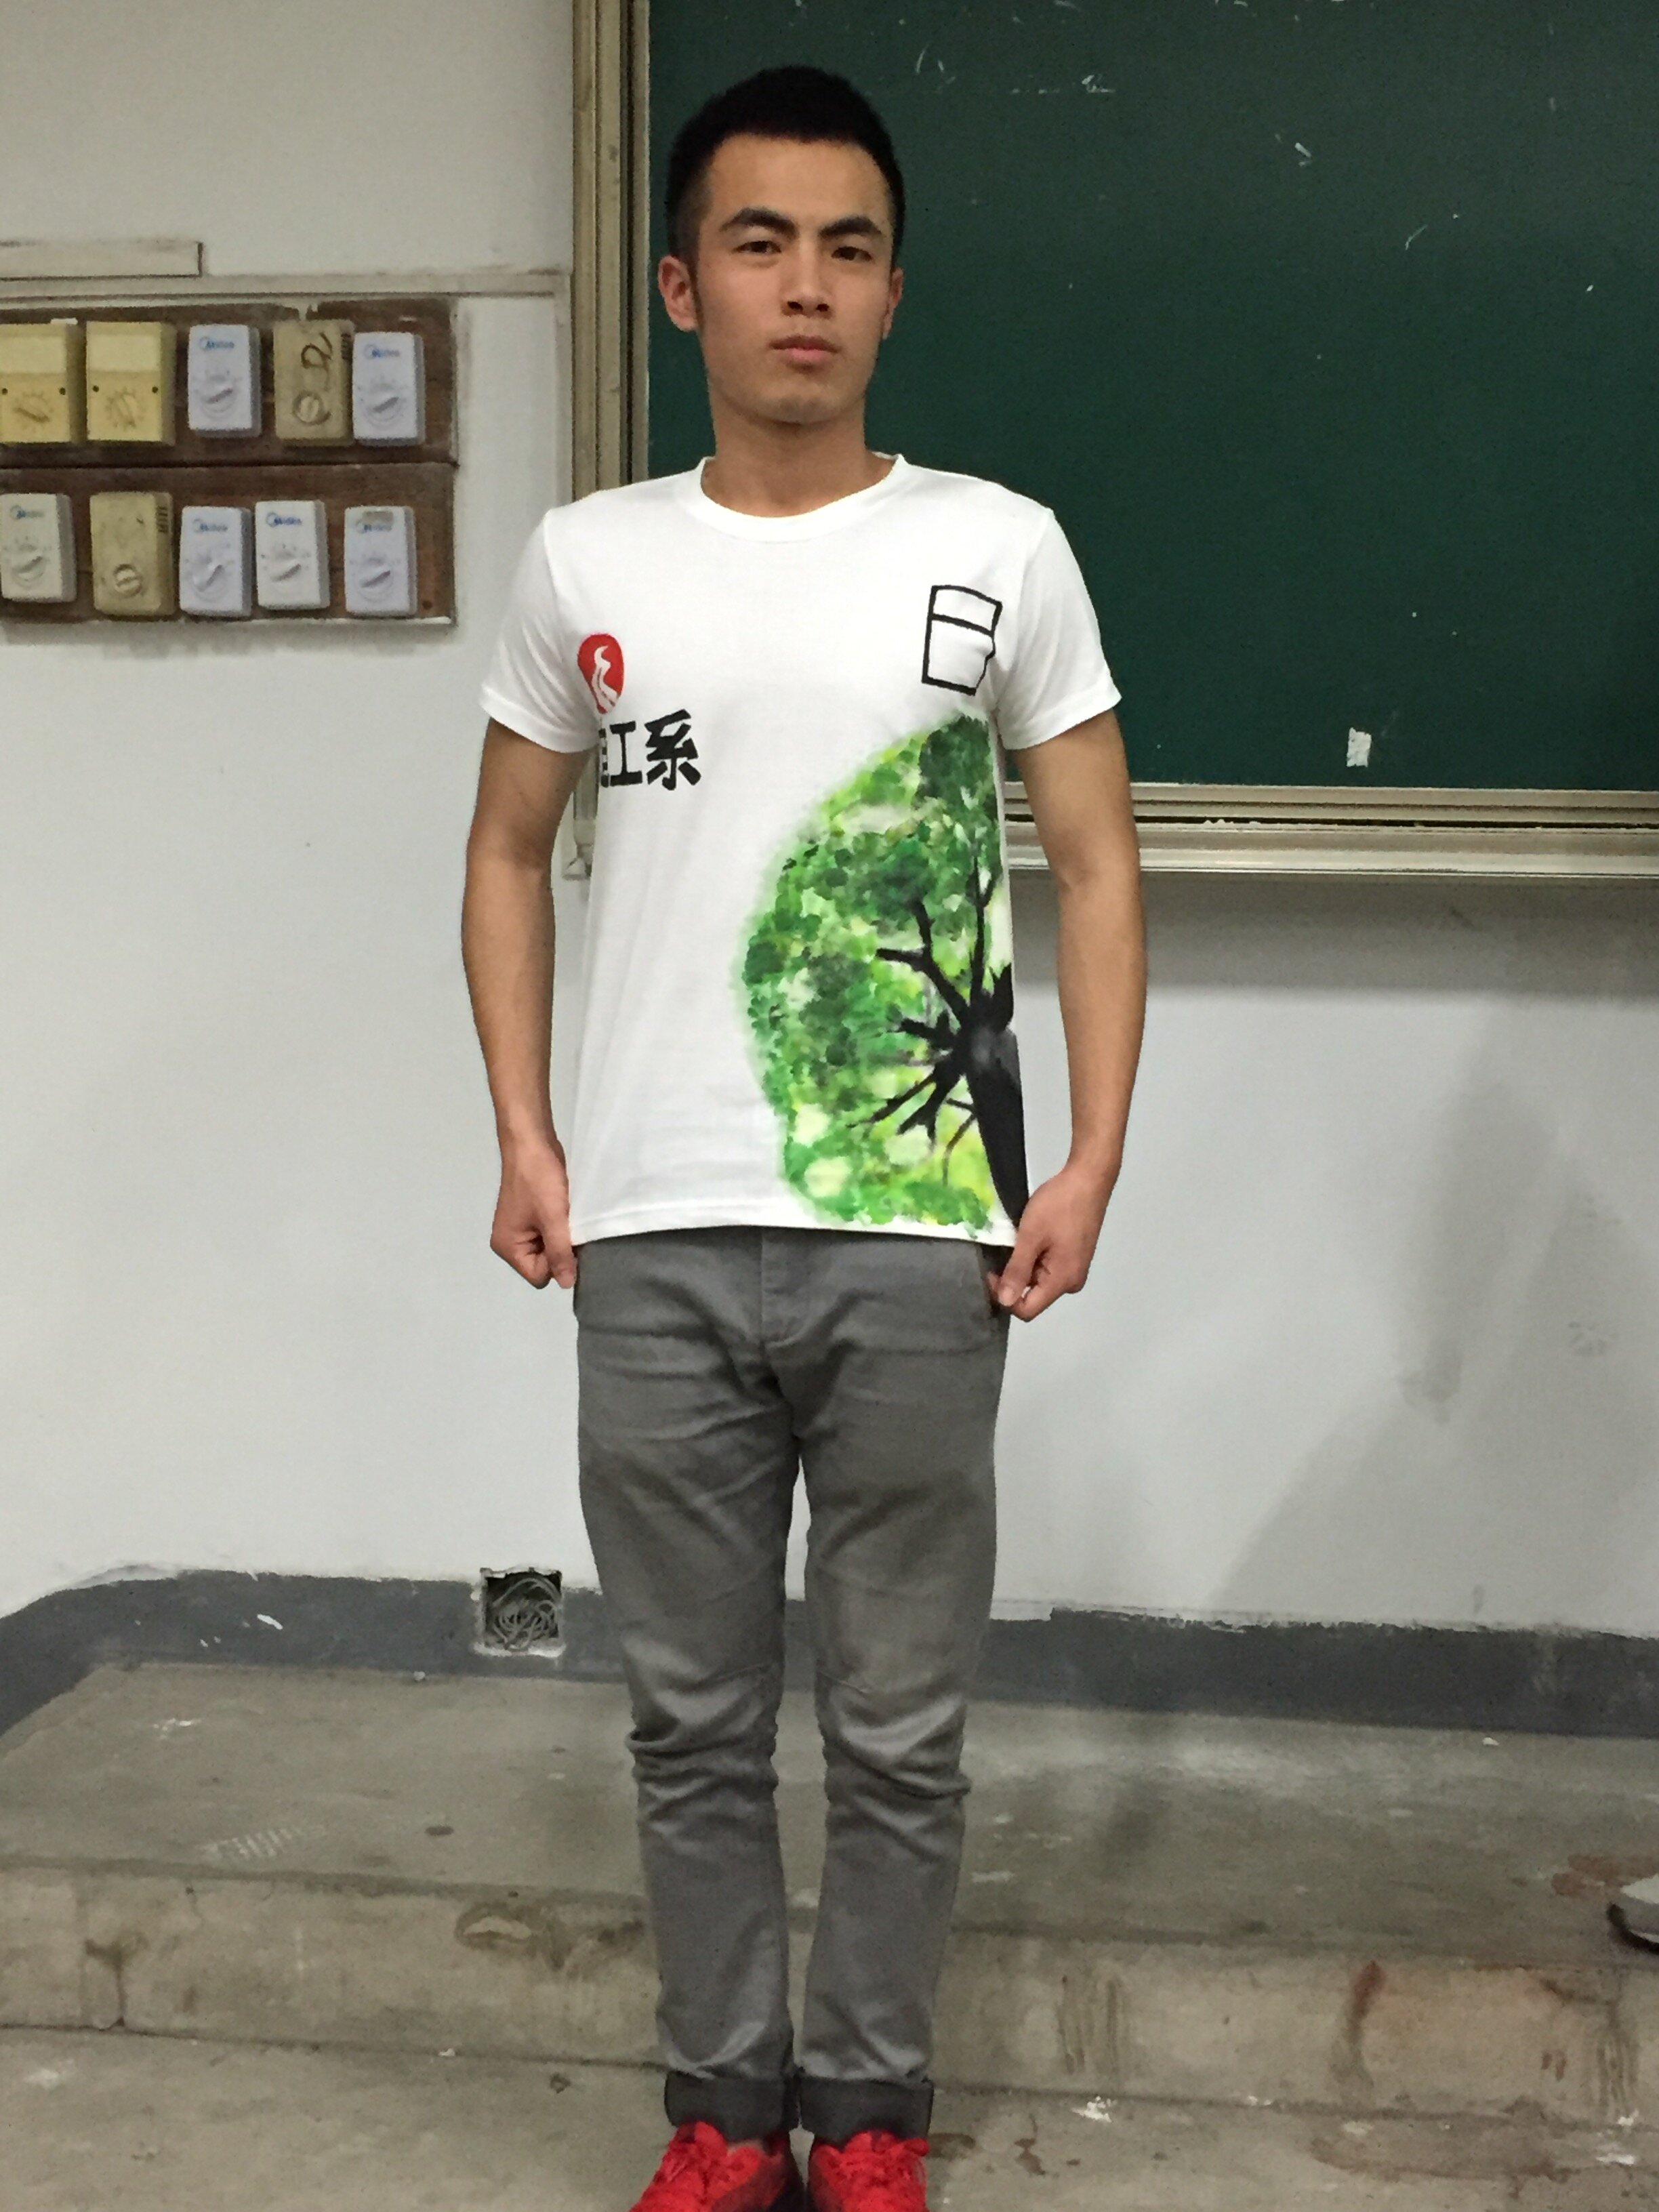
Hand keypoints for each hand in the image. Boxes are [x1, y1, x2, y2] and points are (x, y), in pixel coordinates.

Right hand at [490, 1136, 575, 1288]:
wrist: (532, 1142)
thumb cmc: (539, 1181)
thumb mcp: (553, 1219)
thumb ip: (560, 1254)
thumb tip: (568, 1285)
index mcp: (507, 1247)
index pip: (539, 1276)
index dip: (557, 1263)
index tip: (567, 1240)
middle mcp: (510, 1243)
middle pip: (543, 1265)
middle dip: (560, 1249)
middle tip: (569, 1227)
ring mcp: (520, 1229)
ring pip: (549, 1249)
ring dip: (562, 1236)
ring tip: (568, 1217)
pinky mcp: (531, 1217)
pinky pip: (549, 1234)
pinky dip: (560, 1226)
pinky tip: (567, 1212)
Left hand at [984, 1159, 1116, 1320]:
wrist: (1088, 1179)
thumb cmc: (1059, 1206)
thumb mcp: (1031, 1236)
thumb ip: (1017, 1270)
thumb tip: (1004, 1302)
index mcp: (1063, 1281)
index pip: (1027, 1310)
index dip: (1004, 1296)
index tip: (992, 1271)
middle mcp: (1072, 1282)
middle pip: (1034, 1295)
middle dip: (1013, 1278)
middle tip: (1002, 1250)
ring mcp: (1075, 1268)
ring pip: (1039, 1280)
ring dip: (1023, 1264)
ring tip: (1017, 1239)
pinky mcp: (1075, 1256)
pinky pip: (1048, 1267)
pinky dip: (1035, 1256)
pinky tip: (1030, 1236)